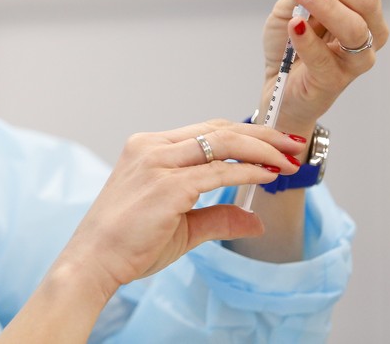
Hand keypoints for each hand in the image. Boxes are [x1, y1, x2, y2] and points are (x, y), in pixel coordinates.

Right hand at [56, 120, 302, 294]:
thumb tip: (254, 219)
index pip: (206, 131)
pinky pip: (218, 171)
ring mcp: (158, 163)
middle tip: (295, 144)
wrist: (94, 260)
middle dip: (263, 134)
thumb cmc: (127, 242)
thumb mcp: (180, 225)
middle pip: (219, 129)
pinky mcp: (167, 186)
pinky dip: (249, 171)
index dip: (246, 133)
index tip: (276, 143)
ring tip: (290, 159)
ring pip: (222, 142)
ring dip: (263, 149)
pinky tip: (269, 175)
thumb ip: (217, 216)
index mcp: (148, 148)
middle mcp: (151, 147)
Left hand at [260, 0, 387, 133]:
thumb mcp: (290, 10)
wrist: (277, 87)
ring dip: (324, 2)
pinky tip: (294, 26)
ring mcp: (355, 59)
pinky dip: (308, 40)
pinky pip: (324, 58)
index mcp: (362, 9)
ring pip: (354, 26)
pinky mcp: (334, 81)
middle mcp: (369, 32)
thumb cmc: (289, 45)